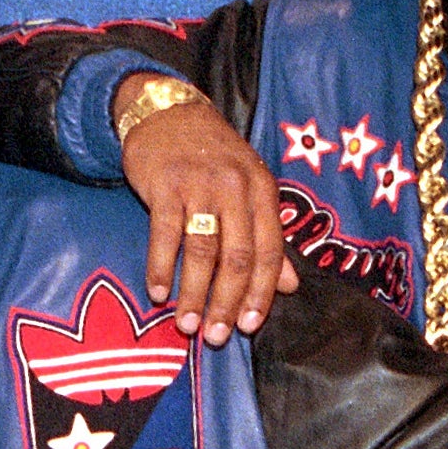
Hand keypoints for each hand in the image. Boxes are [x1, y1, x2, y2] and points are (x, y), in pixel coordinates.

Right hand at [114, 77, 297, 345]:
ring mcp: (200, 186)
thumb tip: (290, 286)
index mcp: (262, 191)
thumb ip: (268, 238)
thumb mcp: (249, 189)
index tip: (250, 327)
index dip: (261, 294)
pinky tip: (157, 292)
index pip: (269, 252)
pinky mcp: (165, 184)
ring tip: (185, 324)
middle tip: (214, 336)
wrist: (168, 112)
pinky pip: (164, 234)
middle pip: (236, 257)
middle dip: (226, 302)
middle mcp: (236, 188)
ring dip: (192, 292)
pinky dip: (160, 267)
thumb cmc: (212, 156)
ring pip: (201, 251)